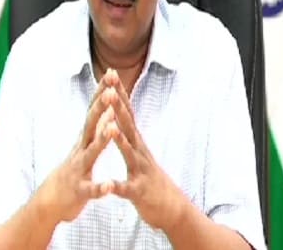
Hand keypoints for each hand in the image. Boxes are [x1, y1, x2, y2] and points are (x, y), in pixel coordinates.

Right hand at [40, 76, 119, 222]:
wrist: (49, 203)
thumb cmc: (72, 171)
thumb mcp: (84, 145)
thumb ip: (94, 127)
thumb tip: (105, 105)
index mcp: (84, 139)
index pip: (94, 111)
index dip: (102, 93)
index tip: (111, 73)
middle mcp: (80, 150)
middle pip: (91, 125)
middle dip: (101, 108)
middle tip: (111, 91)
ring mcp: (78, 169)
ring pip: (91, 153)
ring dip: (102, 140)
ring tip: (112, 127)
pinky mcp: (79, 191)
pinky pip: (90, 189)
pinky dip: (99, 187)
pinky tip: (109, 186)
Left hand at [105, 70, 183, 230]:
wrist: (173, 209)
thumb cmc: (151, 179)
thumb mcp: (140, 151)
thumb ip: (130, 132)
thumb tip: (123, 110)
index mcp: (136, 142)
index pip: (126, 112)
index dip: (118, 93)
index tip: (110, 73)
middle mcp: (140, 151)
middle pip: (127, 124)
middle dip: (118, 105)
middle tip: (110, 86)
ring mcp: (140, 170)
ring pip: (129, 153)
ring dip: (120, 140)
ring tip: (110, 126)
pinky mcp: (139, 192)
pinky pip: (126, 189)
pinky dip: (117, 186)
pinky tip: (109, 184)